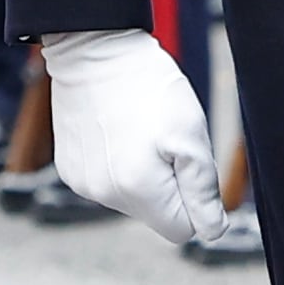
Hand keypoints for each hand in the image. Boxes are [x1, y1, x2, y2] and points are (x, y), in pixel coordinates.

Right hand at [43, 29, 226, 244]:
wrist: (96, 53)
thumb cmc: (150, 89)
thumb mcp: (190, 134)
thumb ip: (201, 189)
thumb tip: (213, 230)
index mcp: (137, 191)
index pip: (180, 229)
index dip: (197, 203)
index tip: (197, 166)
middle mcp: (103, 196)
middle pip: (157, 213)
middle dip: (172, 184)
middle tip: (171, 139)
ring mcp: (82, 183)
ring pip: (133, 197)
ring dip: (148, 172)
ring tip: (144, 128)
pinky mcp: (70, 168)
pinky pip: (109, 181)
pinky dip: (121, 162)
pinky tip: (121, 128)